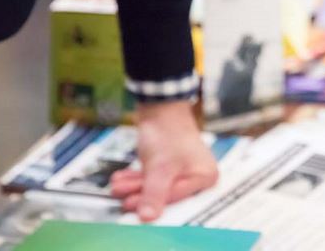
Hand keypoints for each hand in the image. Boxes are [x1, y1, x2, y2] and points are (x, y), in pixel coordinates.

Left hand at [110, 101, 217, 221]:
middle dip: (140, 194)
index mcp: (206, 176)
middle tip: (123, 196)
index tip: (134, 209)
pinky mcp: (169, 166)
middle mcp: (197, 175)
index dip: (154, 204)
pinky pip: (152, 178)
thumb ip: (154, 193)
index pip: (178, 198)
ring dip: (134, 186)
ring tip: (118, 185)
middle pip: (166, 195)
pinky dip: (137, 178)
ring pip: (156, 187)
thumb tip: (148, 217)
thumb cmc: (169, 131)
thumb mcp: (161, 167)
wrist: (160, 107)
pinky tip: (123, 178)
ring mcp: (183, 170)